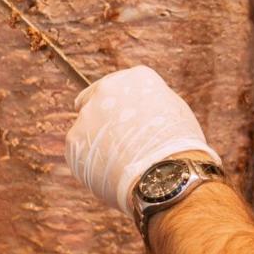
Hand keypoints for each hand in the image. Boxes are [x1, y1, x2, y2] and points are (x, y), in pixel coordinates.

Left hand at [64, 66, 220, 215]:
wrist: (166, 175)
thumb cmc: (179, 147)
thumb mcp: (174, 112)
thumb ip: (150, 104)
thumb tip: (139, 108)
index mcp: (136, 78)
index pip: (120, 85)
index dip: (123, 105)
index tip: (127, 121)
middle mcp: (107, 88)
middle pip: (96, 100)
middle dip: (103, 118)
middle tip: (116, 142)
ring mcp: (87, 114)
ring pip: (87, 128)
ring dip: (98, 142)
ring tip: (121, 164)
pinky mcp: (73, 140)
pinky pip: (80, 151)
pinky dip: (91, 162)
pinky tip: (111, 173)